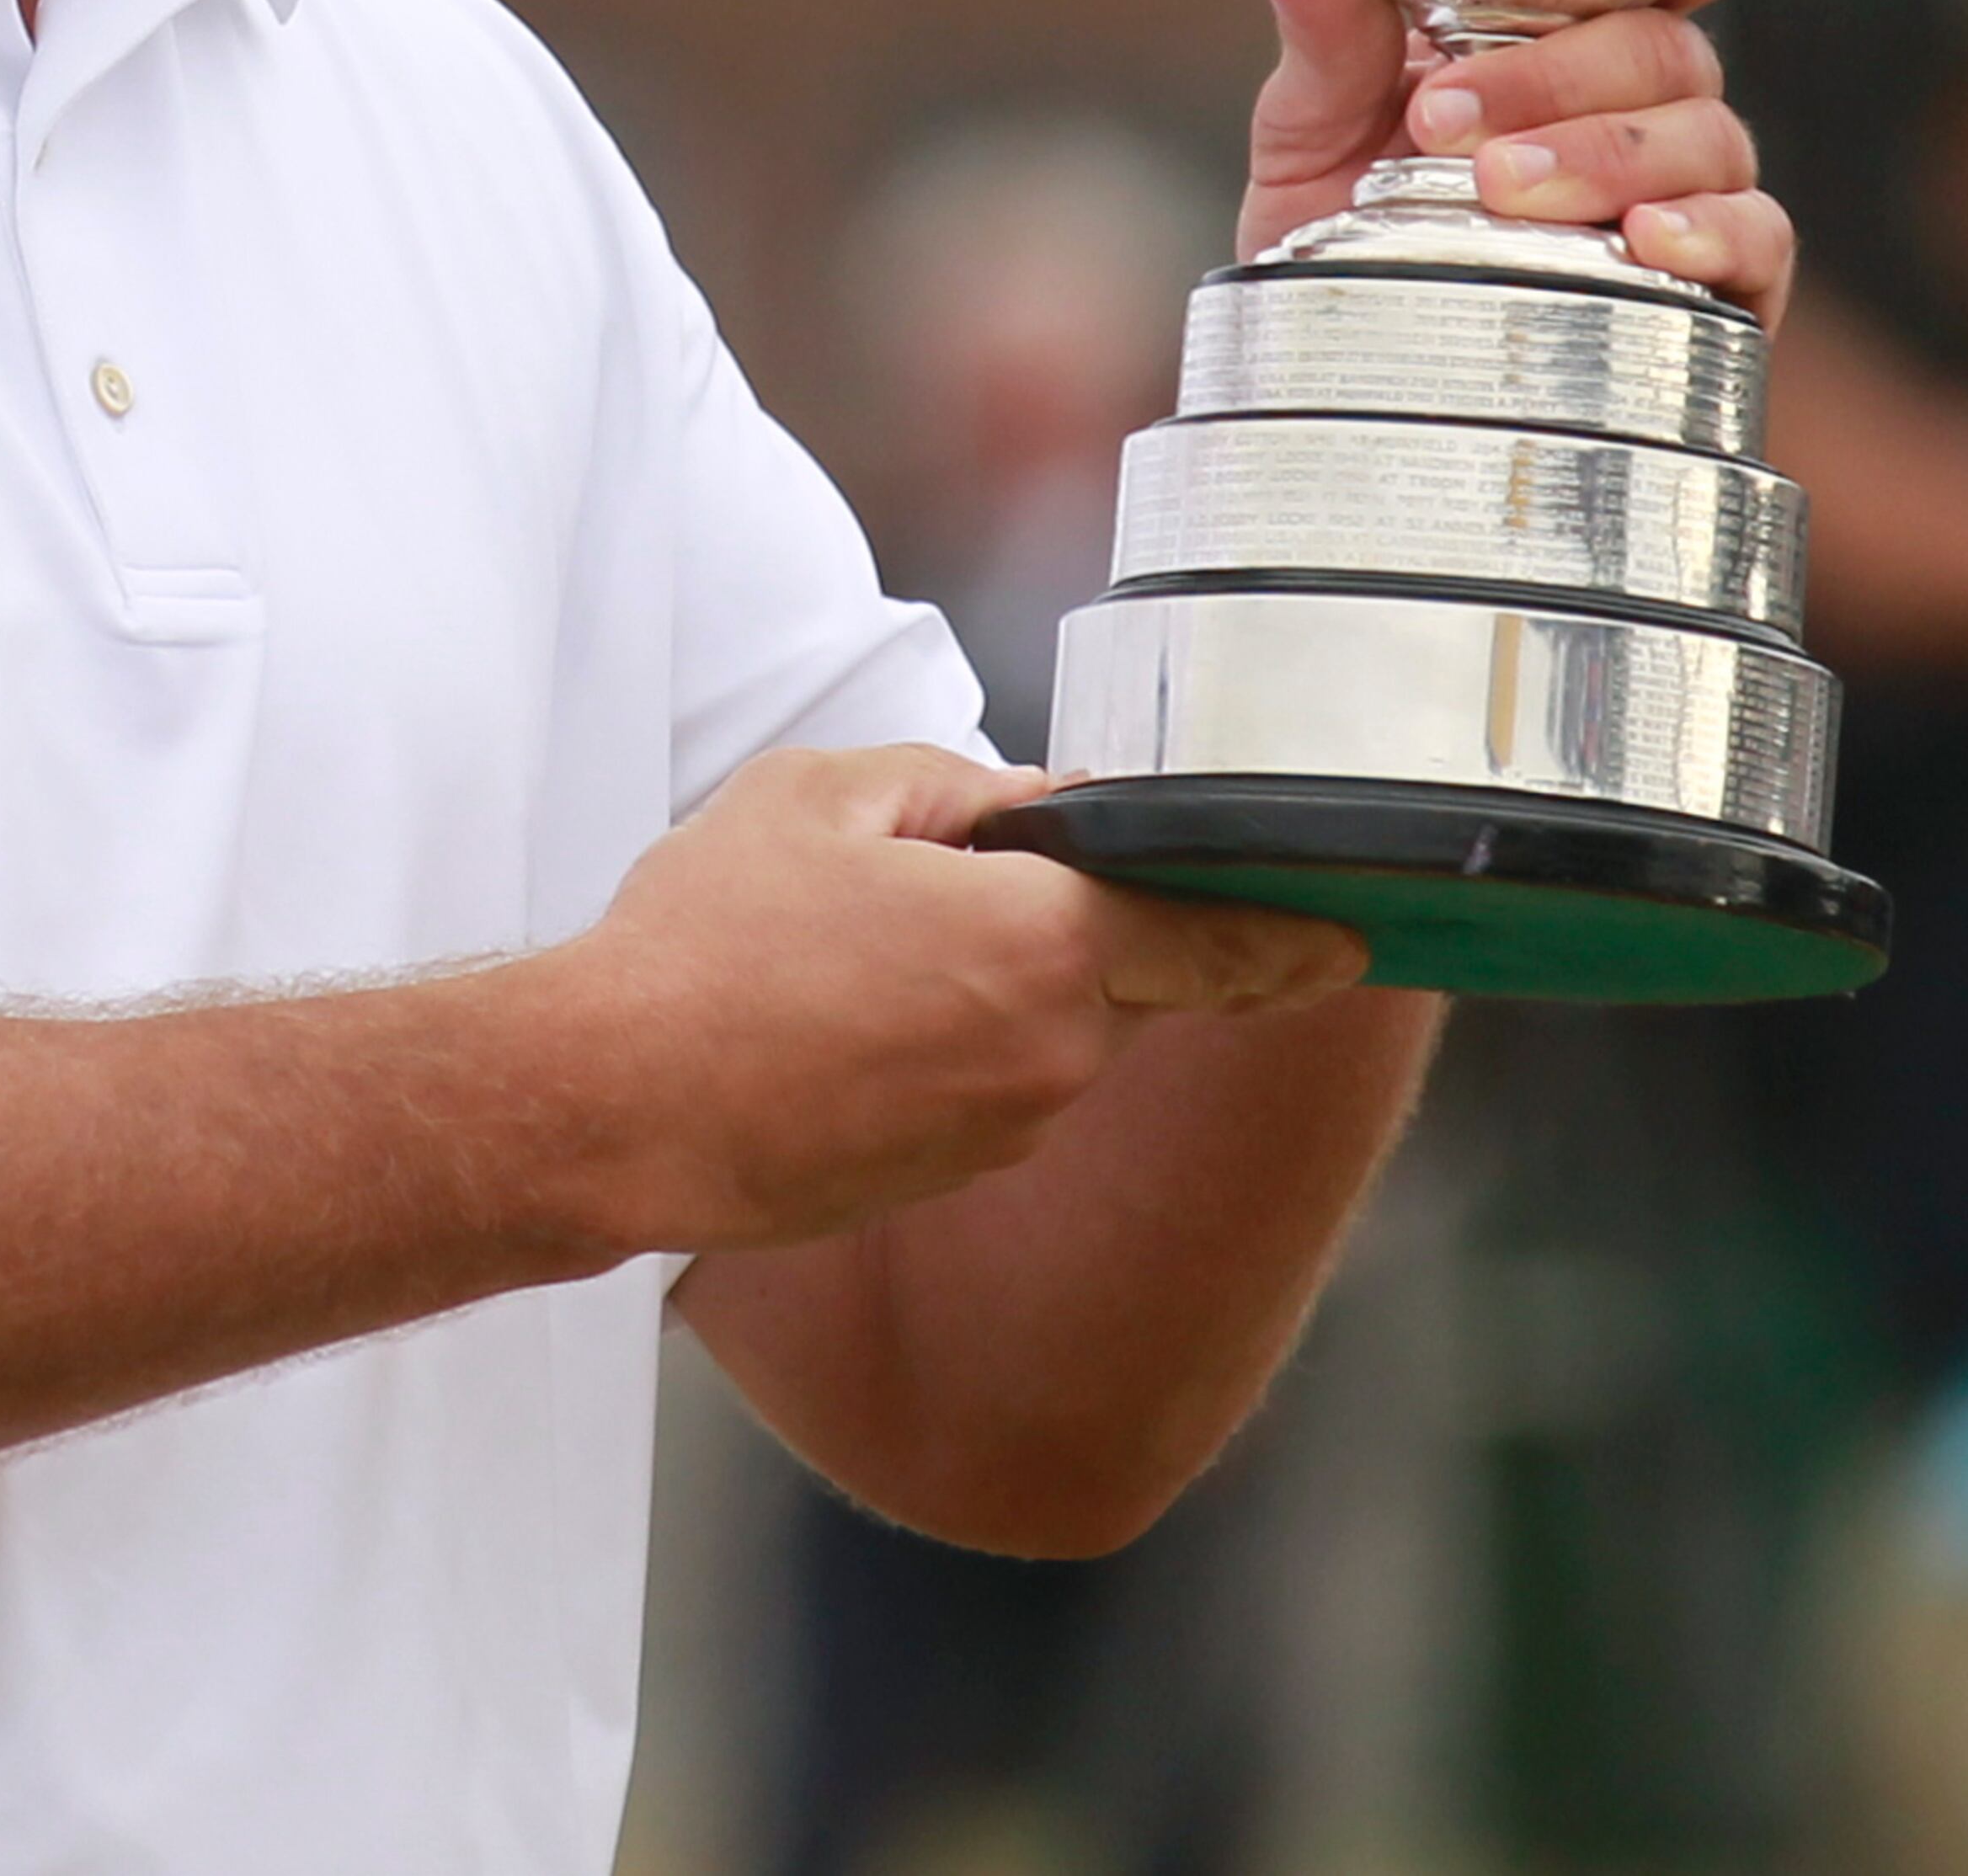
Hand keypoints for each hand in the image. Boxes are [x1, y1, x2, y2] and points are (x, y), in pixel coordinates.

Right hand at [549, 746, 1364, 1255]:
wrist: (613, 1104)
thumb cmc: (710, 942)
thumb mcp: (827, 796)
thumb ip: (958, 789)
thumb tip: (1030, 811)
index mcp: (1044, 952)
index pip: (1211, 941)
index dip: (1288, 934)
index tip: (1354, 937)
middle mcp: (1051, 1061)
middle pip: (1108, 973)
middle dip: (1057, 921)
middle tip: (938, 872)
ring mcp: (997, 1133)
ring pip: (1035, 1028)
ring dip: (976, 978)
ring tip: (834, 939)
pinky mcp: (936, 1176)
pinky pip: (976, 1083)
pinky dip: (931, 1038)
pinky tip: (820, 1008)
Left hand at [1227, 0, 1807, 325]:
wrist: (1334, 371)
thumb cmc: (1343, 227)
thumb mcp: (1313, 118)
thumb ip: (1321, 16)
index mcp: (1561, 30)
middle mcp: (1639, 100)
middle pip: (1663, 46)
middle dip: (1561, 76)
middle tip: (1442, 124)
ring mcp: (1684, 189)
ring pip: (1705, 136)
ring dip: (1604, 154)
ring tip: (1499, 188)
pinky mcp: (1716, 288)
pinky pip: (1756, 239)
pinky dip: (1709, 230)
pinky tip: (1647, 240)